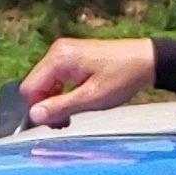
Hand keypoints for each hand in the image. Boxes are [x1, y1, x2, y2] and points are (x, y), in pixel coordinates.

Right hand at [21, 33, 157, 126]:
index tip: (54, 123)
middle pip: (35, 86)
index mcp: (59, 58)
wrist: (146, 60)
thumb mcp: (91, 98)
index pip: (29, 89)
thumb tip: (34, 115)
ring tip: (73, 115)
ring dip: (55, 101)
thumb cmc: (124, 76)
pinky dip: (62, 93)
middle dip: (47, 106)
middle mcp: (58, 51)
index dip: (38, 110)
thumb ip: (60, 107)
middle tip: (65, 122)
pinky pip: (56, 78)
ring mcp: (65, 52)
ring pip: (45, 83)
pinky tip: (76, 102)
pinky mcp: (73, 56)